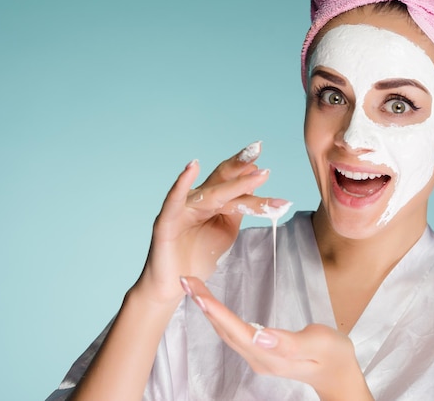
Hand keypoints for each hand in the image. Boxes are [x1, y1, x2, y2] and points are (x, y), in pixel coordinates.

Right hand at [134, 142, 287, 302]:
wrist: (176, 284)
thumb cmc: (198, 256)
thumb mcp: (226, 231)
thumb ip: (236, 210)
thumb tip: (252, 188)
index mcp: (211, 202)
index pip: (233, 185)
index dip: (248, 175)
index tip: (267, 168)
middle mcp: (196, 200)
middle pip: (222, 179)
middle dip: (241, 164)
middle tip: (259, 148)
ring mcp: (181, 209)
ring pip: (211, 193)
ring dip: (233, 182)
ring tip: (252, 168)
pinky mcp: (166, 221)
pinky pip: (174, 200)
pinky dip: (182, 182)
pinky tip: (192, 166)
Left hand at [180, 276, 374, 400]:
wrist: (338, 374)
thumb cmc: (333, 355)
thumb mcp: (319, 344)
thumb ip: (288, 343)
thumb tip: (260, 336)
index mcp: (269, 355)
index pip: (236, 330)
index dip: (216, 312)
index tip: (197, 293)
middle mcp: (257, 357)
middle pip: (223, 329)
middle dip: (203, 304)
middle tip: (186, 280)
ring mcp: (256, 356)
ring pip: (225, 331)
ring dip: (207, 309)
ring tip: (193, 287)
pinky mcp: (259, 351)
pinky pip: (232, 331)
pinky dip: (218, 315)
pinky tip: (212, 305)